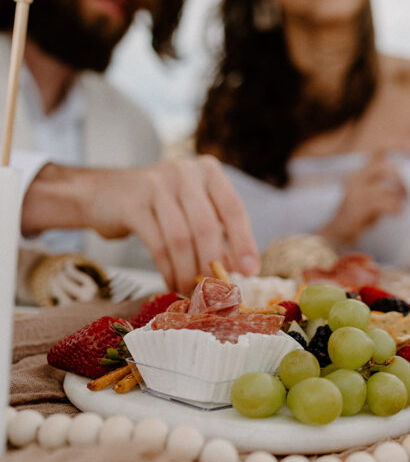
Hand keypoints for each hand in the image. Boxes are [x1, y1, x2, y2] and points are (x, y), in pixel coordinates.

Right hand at [21, 155, 259, 293]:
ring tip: (190, 290)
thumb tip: (237, 270)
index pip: (233, 208)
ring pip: (181, 238)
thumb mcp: (192, 209)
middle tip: (214, 290)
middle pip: (206, 226)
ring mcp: (157, 185)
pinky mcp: (133, 204)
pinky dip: (168, 269)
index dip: (244, 242)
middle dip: (212, 263)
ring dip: (188, 271)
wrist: (106, 194)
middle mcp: (185, 172)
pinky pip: (157, 244)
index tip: (250, 272)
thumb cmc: (160, 206)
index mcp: (209, 172)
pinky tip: (171, 282)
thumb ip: (216, 232)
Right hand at [320, 153, 407, 247]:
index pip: (381, 149)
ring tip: (405, 204)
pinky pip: (376, 200)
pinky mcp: (353, 208)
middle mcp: (357, 177)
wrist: (335, 234)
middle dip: (401, 177)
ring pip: (379, 183)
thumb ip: (390, 187)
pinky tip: (398, 212)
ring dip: (398, 191)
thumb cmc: (360, 215)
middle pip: (383, 165)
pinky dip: (392, 205)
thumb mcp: (375, 197)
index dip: (400, 145)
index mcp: (363, 171)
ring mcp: (354, 192)